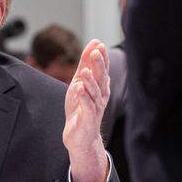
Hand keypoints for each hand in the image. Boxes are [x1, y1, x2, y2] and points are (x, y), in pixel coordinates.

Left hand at [63, 39, 110, 181]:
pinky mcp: (89, 119)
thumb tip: (93, 44)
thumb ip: (85, 64)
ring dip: (90, 81)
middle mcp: (101, 96)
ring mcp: (96, 108)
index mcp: (100, 86)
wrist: (80, 137)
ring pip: (94, 92)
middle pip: (101, 78)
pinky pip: (87, 107)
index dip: (101, 57)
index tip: (99, 44)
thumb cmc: (80, 108)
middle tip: (96, 52)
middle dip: (98, 65)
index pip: (102, 69)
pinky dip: (83, 97)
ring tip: (84, 71)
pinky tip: (79, 89)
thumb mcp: (80, 82)